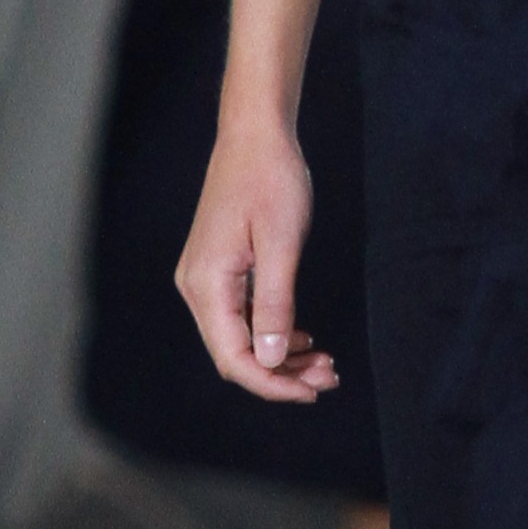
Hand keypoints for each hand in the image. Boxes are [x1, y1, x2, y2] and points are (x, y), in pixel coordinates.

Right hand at [175, 101, 337, 402]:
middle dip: (282, 374)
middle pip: (235, 354)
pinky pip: (242, 318)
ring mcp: (205, 280)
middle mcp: (197, 287)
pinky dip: (273, 333)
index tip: (311, 392)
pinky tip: (304, 338)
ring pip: (241, 339)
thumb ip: (276, 304)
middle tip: (329, 377)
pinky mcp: (219, 271)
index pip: (234, 357)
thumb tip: (272, 359)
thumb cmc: (271, 180)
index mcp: (207, 284)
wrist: (255, 136)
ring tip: (325, 362)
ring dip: (281, 357)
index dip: (271, 384)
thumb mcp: (281, 244)